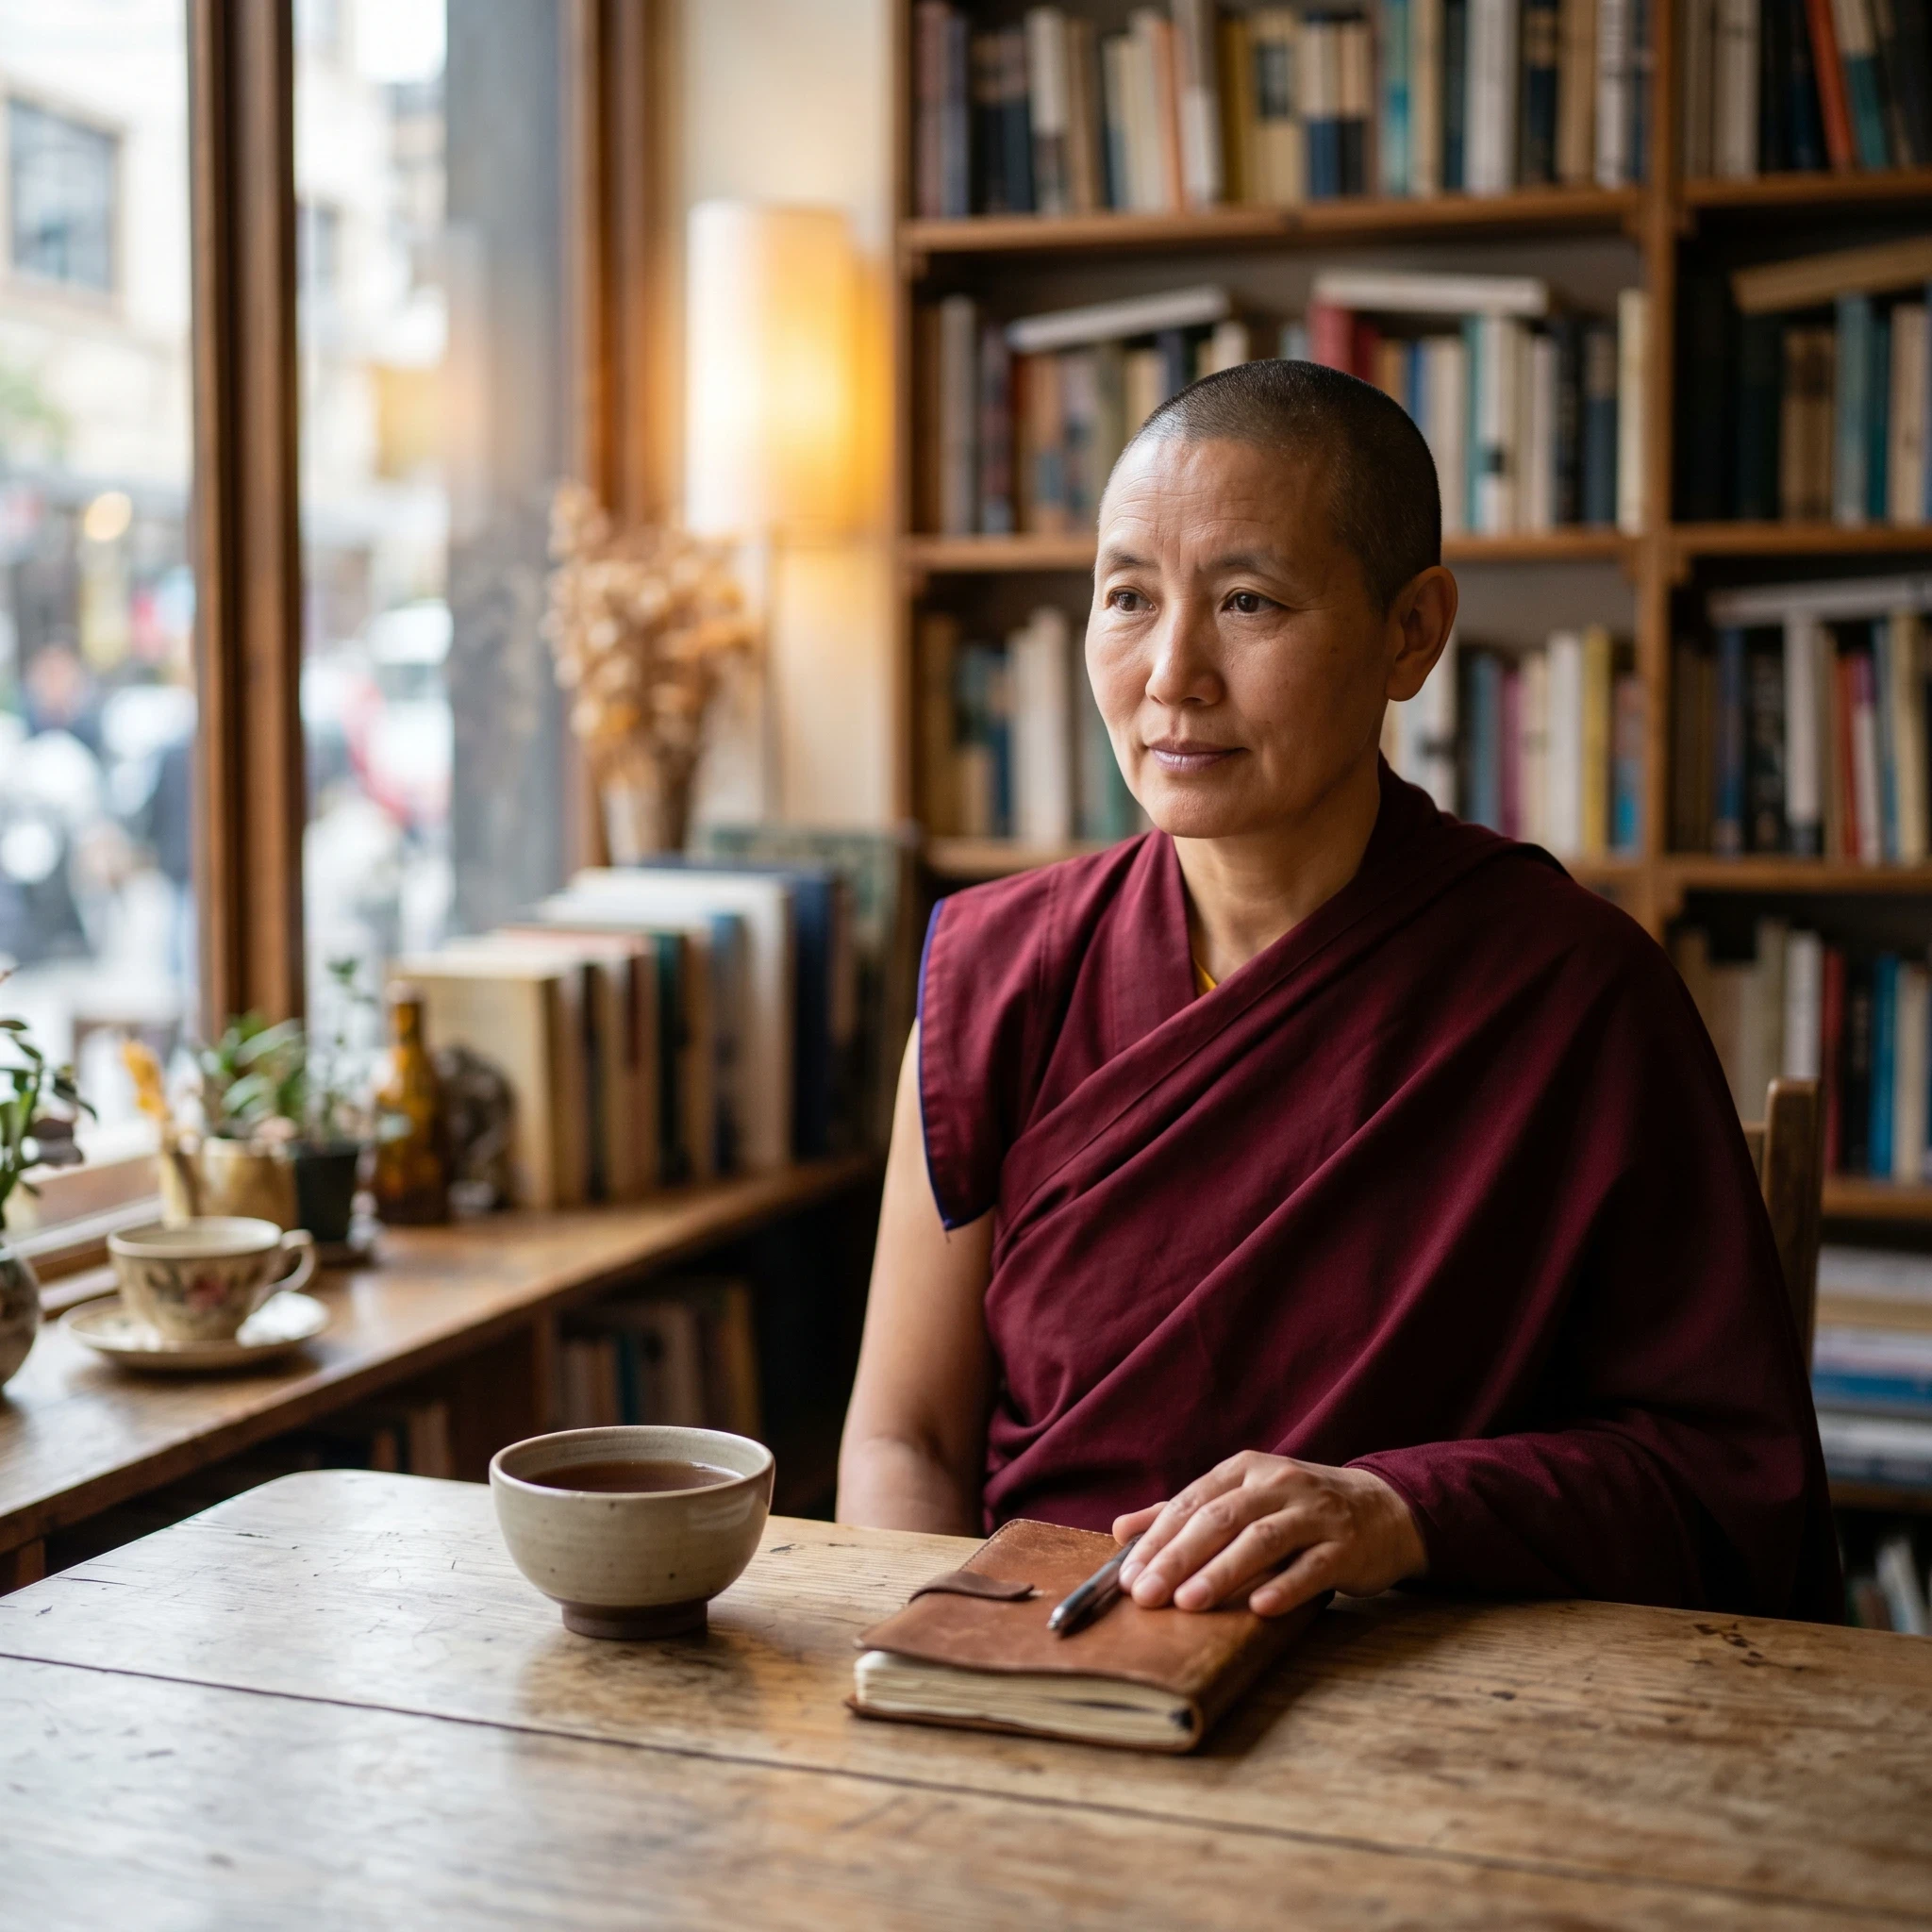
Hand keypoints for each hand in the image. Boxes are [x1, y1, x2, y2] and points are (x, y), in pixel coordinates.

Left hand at [1113, 1452, 1426, 1617]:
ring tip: (1189, 1602)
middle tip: (1147, 1595)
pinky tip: (1259, 1607)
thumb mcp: (1242, 1498)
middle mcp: (1278, 1484)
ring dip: (1223, 1572)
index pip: (1192, 1502)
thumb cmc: (1298, 1509)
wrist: (1384, 1510)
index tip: (1129, 1577)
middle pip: (1221, 1519)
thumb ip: (1184, 1513)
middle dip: (1179, 1558)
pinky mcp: (1346, 1546)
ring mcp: (1315, 1513)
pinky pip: (1312, 1567)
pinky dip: (1285, 1586)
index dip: (1158, 1539)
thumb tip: (1122, 1531)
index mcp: (1245, 1470)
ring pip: (1262, 1540)